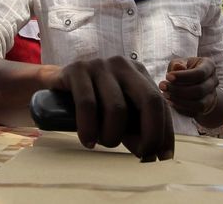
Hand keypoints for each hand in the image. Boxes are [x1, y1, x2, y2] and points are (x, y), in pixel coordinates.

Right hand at [47, 56, 173, 161]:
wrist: (56, 82)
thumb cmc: (94, 101)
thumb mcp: (119, 113)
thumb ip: (136, 128)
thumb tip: (152, 156)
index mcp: (139, 74)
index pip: (160, 103)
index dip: (165, 132)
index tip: (163, 158)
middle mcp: (123, 66)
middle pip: (149, 100)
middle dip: (151, 133)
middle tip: (142, 156)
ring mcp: (100, 65)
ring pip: (117, 108)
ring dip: (112, 135)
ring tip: (105, 144)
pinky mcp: (78, 70)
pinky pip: (88, 104)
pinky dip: (89, 128)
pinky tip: (88, 141)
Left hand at [159, 57, 217, 118]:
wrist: (193, 82)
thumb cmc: (184, 70)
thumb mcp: (180, 63)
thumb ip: (177, 64)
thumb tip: (177, 67)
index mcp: (209, 66)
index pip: (200, 73)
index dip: (183, 76)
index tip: (167, 76)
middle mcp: (214, 81)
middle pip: (199, 90)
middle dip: (178, 90)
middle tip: (163, 87)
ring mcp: (212, 96)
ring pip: (199, 104)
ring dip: (180, 101)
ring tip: (166, 95)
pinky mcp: (206, 108)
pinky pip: (194, 112)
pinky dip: (181, 108)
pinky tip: (170, 102)